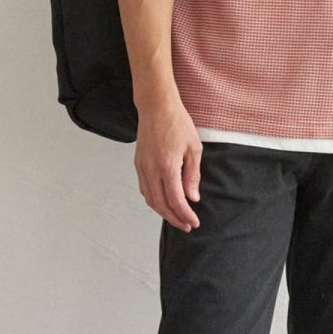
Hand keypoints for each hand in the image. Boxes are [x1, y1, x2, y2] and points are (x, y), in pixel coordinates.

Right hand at [134, 99, 201, 231]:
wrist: (156, 107)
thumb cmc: (177, 123)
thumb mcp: (194, 148)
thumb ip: (192, 175)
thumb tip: (192, 197)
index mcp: (167, 166)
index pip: (176, 200)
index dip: (185, 214)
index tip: (194, 222)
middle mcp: (151, 170)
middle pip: (161, 204)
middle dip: (174, 218)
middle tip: (186, 226)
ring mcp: (142, 167)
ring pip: (150, 199)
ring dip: (163, 212)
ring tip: (177, 217)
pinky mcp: (138, 164)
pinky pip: (144, 188)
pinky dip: (154, 200)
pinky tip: (164, 202)